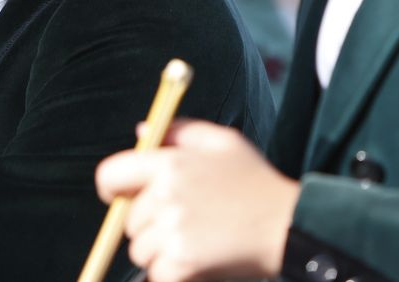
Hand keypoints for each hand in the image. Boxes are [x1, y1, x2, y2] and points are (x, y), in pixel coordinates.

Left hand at [95, 119, 298, 281]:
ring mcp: (172, 231)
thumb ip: (181, 131)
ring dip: (161, 252)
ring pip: (140, 250)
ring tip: (198, 242)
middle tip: (185, 225)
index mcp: (171, 163)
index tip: (119, 198)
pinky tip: (200, 262)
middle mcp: (166, 195)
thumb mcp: (224, 143)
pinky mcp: (181, 263)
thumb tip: (141, 131)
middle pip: (128, 220)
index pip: (110, 174)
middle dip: (149, 226)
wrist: (288, 226)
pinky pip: (156, 274)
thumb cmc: (256, 183)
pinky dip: (174, 274)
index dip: (111, 189)